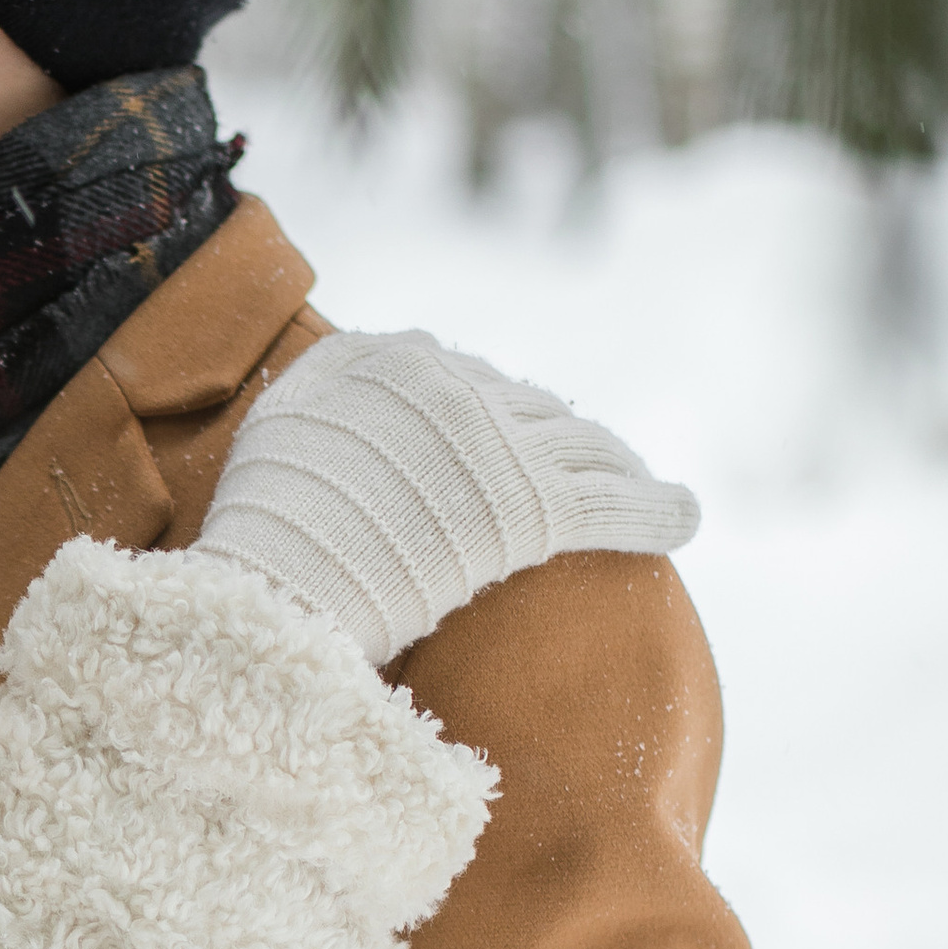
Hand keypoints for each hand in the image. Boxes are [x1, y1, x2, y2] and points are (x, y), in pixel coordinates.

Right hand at [200, 327, 699, 666]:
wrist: (276, 587)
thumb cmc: (260, 536)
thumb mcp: (276, 436)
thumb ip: (322, 402)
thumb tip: (349, 405)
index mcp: (382, 361)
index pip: (455, 380)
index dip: (485, 416)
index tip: (500, 442)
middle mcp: (447, 380)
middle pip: (524, 406)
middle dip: (553, 439)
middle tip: (577, 470)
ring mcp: (495, 436)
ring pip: (580, 443)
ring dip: (614, 467)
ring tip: (641, 487)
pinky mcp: (536, 497)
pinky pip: (616, 499)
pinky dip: (657, 509)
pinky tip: (686, 518)